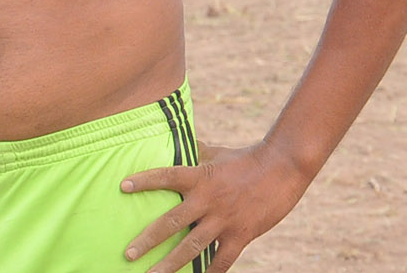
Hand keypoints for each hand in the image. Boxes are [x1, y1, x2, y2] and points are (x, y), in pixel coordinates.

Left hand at [122, 140, 309, 272]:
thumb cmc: (247, 158)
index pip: (167, 176)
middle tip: (128, 254)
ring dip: (170, 264)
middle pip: (172, 222)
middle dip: (148, 240)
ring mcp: (225, 220)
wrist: (283, 167)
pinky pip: (221, 261)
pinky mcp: (242, 235)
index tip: (123, 186)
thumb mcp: (218, 153)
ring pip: (192, 247)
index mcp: (201, 176)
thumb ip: (196, 153)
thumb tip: (179, 144)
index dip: (145, 180)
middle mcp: (209, 200)